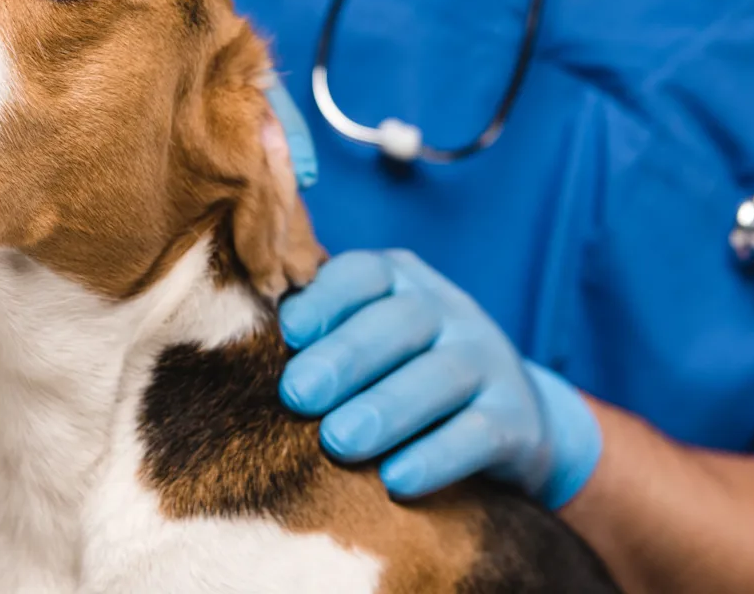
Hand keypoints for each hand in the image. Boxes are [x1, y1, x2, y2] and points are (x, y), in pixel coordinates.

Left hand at [278, 249, 601, 506]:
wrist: (512, 421)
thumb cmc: (403, 376)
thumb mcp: (370, 342)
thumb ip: (317, 336)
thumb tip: (235, 349)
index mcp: (403, 282)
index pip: (365, 273)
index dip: (326, 299)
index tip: (287, 333)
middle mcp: (452, 311)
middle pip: (403, 321)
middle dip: (347, 356)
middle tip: (297, 396)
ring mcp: (492, 361)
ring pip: (443, 375)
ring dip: (387, 407)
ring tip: (338, 441)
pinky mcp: (518, 420)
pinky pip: (480, 433)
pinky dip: (437, 456)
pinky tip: (397, 480)